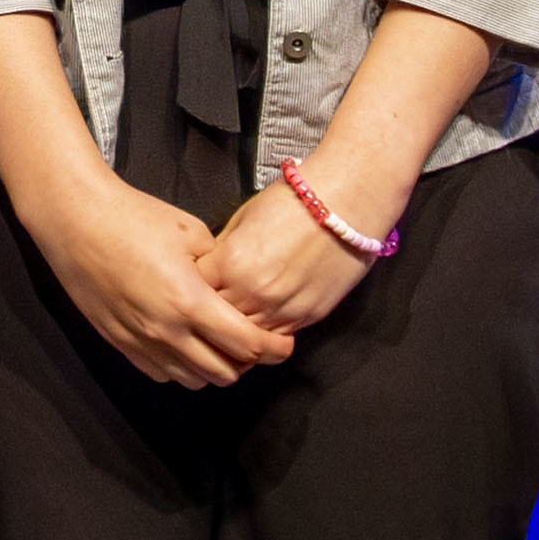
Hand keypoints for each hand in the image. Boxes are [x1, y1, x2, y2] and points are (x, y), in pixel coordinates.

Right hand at [24, 170, 288, 387]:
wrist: (75, 221)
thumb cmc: (130, 218)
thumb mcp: (192, 233)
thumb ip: (219, 268)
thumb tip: (235, 289)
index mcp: (189, 301)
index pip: (246, 344)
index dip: (273, 349)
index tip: (283, 346)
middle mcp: (166, 330)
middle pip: (224, 372)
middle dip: (246, 362)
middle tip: (253, 344)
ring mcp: (140, 341)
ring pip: (192, 380)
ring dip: (213, 368)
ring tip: (219, 347)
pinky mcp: (119, 343)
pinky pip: (161, 374)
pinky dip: (181, 368)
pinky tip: (185, 346)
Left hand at [201, 163, 396, 339]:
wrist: (346, 203)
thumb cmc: (295, 202)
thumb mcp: (243, 219)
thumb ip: (223, 251)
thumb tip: (209, 270)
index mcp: (231, 263)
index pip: (194, 290)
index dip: (192, 287)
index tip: (194, 284)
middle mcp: (253, 291)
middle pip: (215, 319)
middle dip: (210, 312)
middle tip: (210, 306)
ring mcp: (281, 308)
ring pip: (245, 336)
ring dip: (237, 329)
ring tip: (234, 319)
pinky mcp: (307, 316)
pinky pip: (275, 337)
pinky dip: (265, 332)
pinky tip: (261, 320)